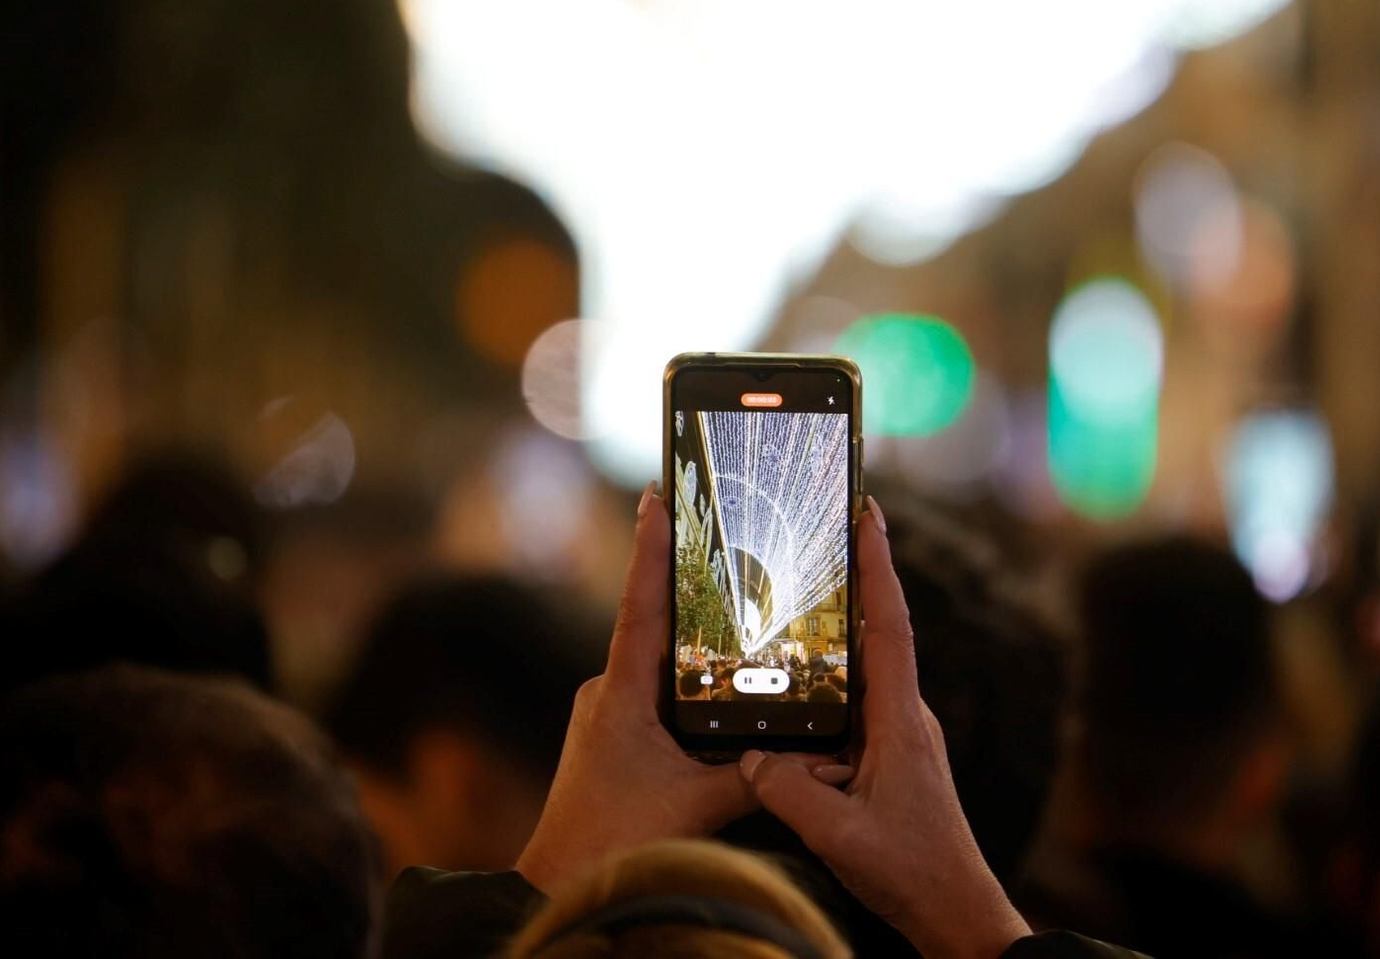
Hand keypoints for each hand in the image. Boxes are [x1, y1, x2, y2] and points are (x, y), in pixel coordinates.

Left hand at [515, 484, 843, 892]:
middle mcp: (606, 693)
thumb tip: (822, 759)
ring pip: (656, 665)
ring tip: (732, 607)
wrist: (557, 886)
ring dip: (690, 640)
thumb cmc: (619, 844)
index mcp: (622, 693)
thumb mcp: (700, 806)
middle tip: (715, 533)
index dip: (650, 548)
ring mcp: (604, 715)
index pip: (641, 606)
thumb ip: (759, 776)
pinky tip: (717, 686)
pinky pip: (653, 695)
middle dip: (685, 585)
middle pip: (653, 627)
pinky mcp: (608, 737)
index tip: (655, 494)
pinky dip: (684, 682)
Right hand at [740, 499, 1030, 958]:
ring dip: (832, 639)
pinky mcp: (891, 761)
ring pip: (860, 675)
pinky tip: (791, 695)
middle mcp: (906, 718)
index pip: (891, 626)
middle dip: (852, 583)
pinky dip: (826, 691)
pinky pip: (853, 710)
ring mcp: (901, 738)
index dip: (878, 566)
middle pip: (876, 635)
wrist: (957, 915)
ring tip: (790, 604)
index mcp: (901, 721)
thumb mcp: (837, 835)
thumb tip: (751, 754)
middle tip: (818, 536)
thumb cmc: (913, 873)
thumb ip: (788, 790)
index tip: (868, 513)